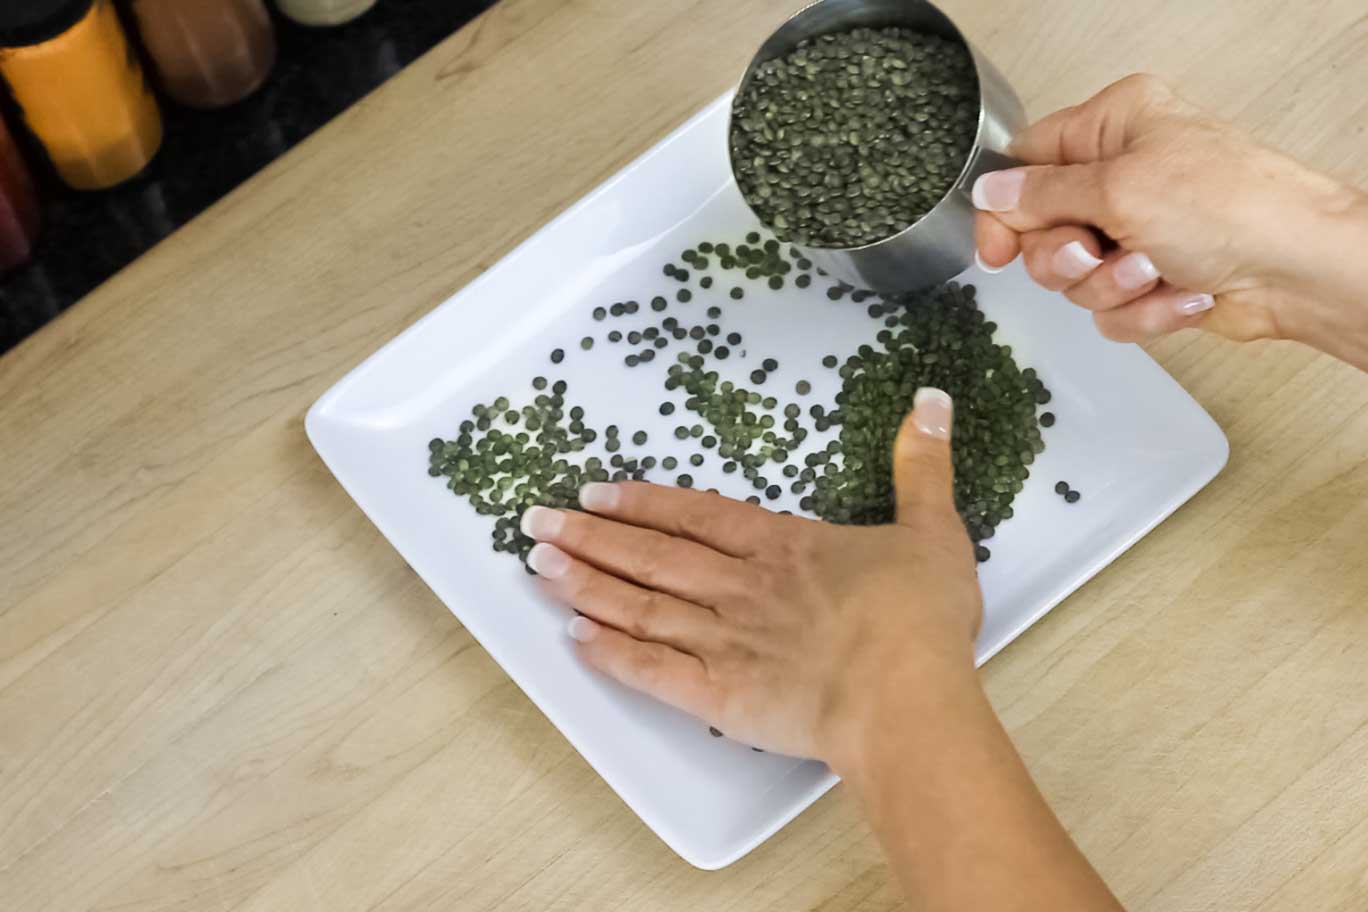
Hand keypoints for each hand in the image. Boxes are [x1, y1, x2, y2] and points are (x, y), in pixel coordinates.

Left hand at [519, 390, 1123, 909]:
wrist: (906, 699)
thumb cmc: (919, 621)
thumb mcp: (932, 529)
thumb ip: (922, 466)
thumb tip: (930, 399)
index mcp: (782, 547)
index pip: (695, 515)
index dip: (642, 502)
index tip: (594, 493)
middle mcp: (739, 587)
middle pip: (651, 556)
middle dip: (590, 537)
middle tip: (534, 523)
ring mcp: (724, 641)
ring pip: (640, 606)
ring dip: (587, 586)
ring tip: (539, 569)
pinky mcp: (720, 696)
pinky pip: (653, 672)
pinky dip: (611, 656)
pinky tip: (576, 642)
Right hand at [973, 74, 1367, 366]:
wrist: (1297, 269)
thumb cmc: (1229, 206)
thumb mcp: (1117, 188)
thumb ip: (1040, 195)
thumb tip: (988, 193)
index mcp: (1112, 125)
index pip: (1025, 163)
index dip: (1005, 211)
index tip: (998, 250)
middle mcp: (1122, 172)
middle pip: (1043, 231)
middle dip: (1070, 258)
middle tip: (1097, 253)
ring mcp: (1137, 227)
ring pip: (1075, 278)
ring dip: (1111, 286)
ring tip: (1155, 272)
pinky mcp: (1152, 277)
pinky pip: (1110, 307)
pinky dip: (1142, 311)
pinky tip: (1180, 294)